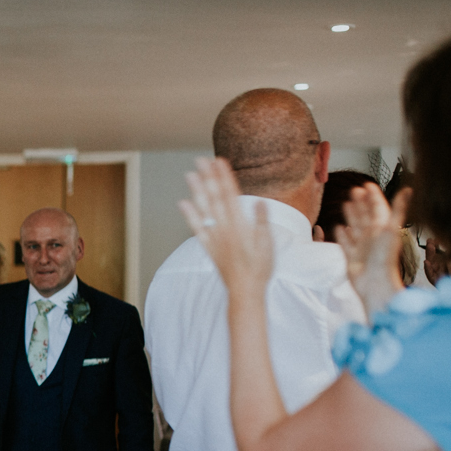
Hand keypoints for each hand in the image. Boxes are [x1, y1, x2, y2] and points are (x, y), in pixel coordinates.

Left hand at [180, 157, 273, 295]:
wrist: (245, 290)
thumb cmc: (260, 268)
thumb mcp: (267, 243)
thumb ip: (261, 221)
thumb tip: (258, 200)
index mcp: (240, 224)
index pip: (231, 194)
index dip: (224, 176)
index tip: (219, 161)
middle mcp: (224, 228)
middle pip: (215, 198)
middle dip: (208, 177)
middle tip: (201, 160)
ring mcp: (215, 237)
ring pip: (204, 209)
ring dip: (197, 191)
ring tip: (189, 174)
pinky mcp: (210, 247)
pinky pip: (197, 229)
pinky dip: (190, 215)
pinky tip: (183, 203)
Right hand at [336, 184, 409, 316]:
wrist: (375, 283)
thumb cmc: (385, 257)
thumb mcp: (392, 228)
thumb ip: (399, 208)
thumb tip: (408, 189)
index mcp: (382, 228)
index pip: (378, 208)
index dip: (373, 196)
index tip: (368, 185)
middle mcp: (372, 236)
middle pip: (366, 215)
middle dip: (361, 203)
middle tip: (355, 190)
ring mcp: (362, 247)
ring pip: (355, 226)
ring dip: (351, 215)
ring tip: (346, 204)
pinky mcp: (352, 257)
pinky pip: (346, 243)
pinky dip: (342, 235)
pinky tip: (338, 228)